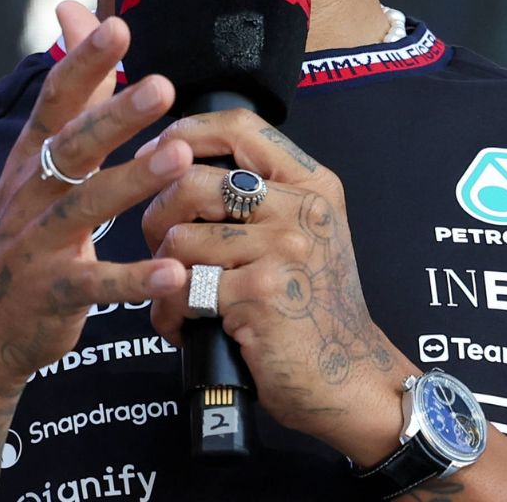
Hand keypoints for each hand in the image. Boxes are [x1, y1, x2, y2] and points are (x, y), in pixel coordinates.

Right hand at [0, 2, 193, 391]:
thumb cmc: (23, 230)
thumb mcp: (40, 160)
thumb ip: (74, 90)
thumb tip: (78, 11)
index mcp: (32, 157)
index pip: (55, 99)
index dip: (82, 62)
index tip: (117, 25)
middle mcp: (30, 194)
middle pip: (71, 146)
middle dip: (114, 115)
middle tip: (163, 86)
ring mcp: (36, 245)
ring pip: (84, 208)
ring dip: (131, 181)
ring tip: (178, 158)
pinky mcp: (51, 294)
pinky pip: (93, 286)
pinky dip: (132, 280)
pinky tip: (173, 272)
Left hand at [140, 109, 412, 463]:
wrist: (351, 380)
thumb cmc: (315, 311)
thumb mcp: (305, 235)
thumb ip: (262, 198)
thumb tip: (177, 164)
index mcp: (312, 185)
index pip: (239, 126)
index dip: (184, 134)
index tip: (155, 156)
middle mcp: (302, 208)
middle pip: (192, 180)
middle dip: (157, 215)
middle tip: (161, 247)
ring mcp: (283, 248)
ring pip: (180, 237)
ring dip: (161, 273)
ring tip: (177, 295)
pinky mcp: (260, 292)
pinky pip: (182, 288)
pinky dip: (169, 313)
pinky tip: (184, 327)